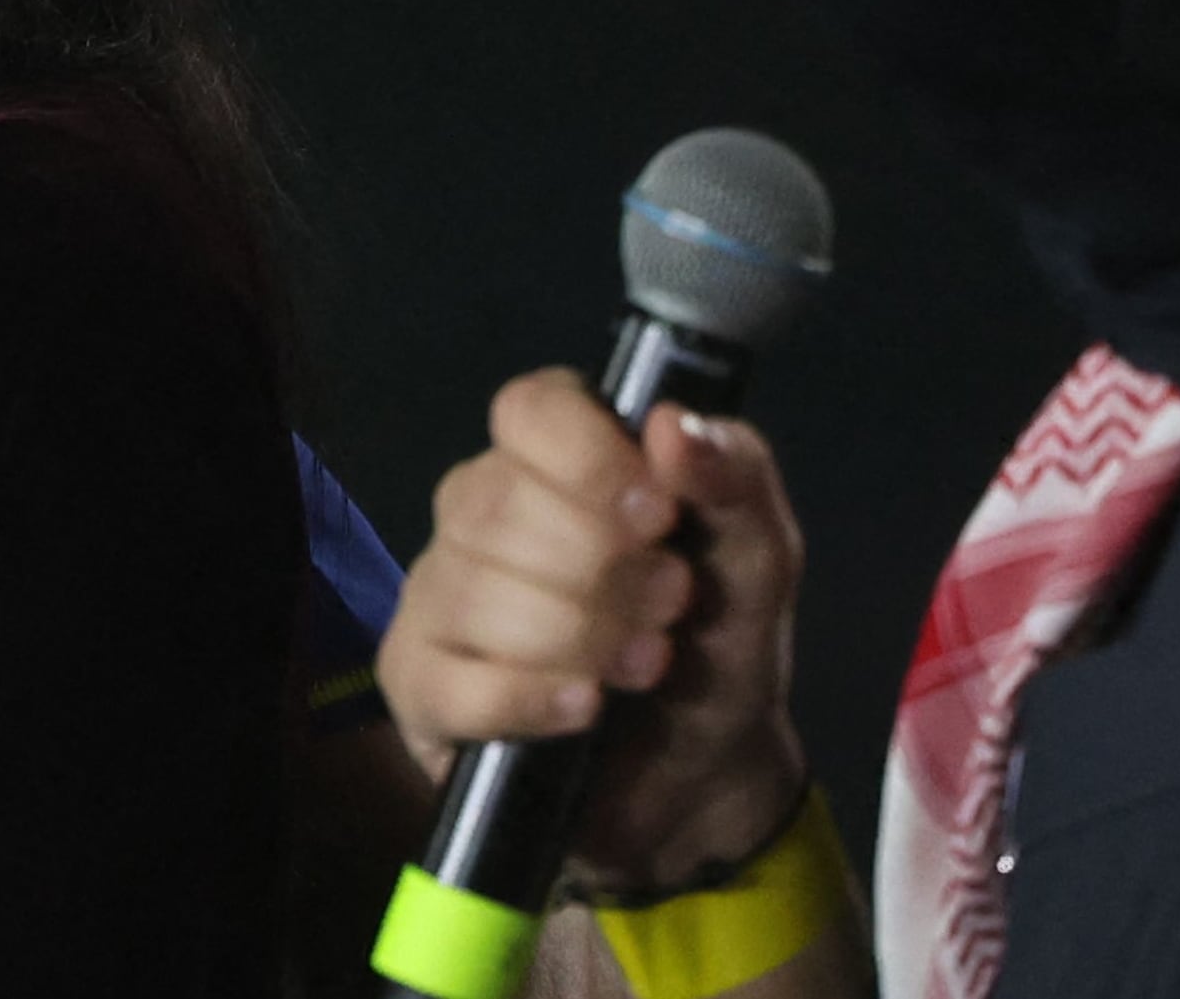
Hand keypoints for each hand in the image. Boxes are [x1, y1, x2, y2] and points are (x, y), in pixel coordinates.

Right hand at [376, 371, 812, 893]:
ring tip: (647, 664)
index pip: (530, 409)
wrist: (701, 772)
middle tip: (672, 606)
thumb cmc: (719, 640)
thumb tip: (671, 424)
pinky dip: (530, 699)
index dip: (590, 460)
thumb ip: (736, 475)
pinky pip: (450, 683)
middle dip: (604, 569)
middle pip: (498, 501)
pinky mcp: (419, 683)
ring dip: (580, 637)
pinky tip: (586, 710)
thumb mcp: (760, 557)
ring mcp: (440, 594)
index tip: (661, 517)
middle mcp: (482, 508)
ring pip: (475, 592)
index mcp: (558, 453)